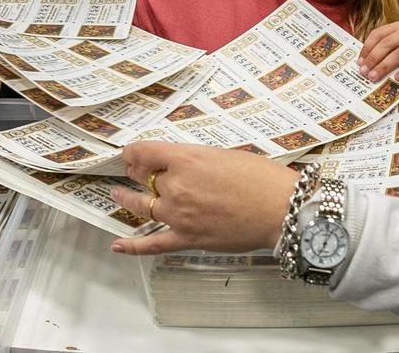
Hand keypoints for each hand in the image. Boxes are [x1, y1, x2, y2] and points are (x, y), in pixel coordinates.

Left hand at [109, 142, 298, 255]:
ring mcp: (179, 215)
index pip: (145, 152)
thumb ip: (196, 159)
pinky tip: (118, 245)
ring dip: (126, 199)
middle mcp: (176, 186)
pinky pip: (153, 243)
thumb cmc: (262, 178)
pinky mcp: (187, 238)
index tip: (131, 153)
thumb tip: (182, 165)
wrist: (281, 209)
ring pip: (141, 206)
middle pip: (143, 178)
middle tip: (132, 171)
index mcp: (186, 159)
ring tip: (118, 195)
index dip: (134, 152)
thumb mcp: (225, 154)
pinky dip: (133, 246)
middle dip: (136, 173)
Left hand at [359, 22, 398, 86]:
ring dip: (384, 66)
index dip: (366, 48)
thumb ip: (381, 54)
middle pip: (387, 44)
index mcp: (397, 28)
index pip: (377, 34)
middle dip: (373, 59)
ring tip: (374, 77)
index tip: (359, 62)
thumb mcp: (393, 52)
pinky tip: (396, 79)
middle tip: (364, 72)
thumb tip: (362, 65)